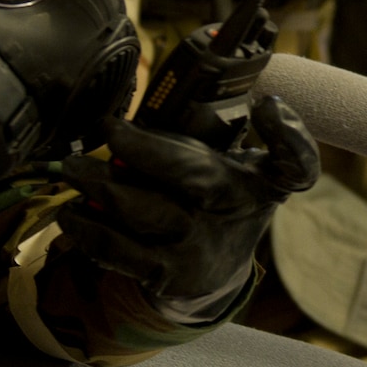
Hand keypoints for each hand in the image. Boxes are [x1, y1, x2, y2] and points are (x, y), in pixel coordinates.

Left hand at [58, 94, 317, 308]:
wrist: (215, 272)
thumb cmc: (222, 201)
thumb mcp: (240, 167)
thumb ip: (219, 130)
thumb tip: (173, 91)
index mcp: (261, 181)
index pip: (295, 163)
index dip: (289, 136)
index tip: (270, 108)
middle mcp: (236, 214)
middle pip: (194, 176)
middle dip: (142, 149)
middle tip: (106, 129)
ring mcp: (200, 248)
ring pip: (142, 211)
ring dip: (98, 185)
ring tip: (71, 168)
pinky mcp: (166, 276)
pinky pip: (118, 250)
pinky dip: (88, 227)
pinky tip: (71, 212)